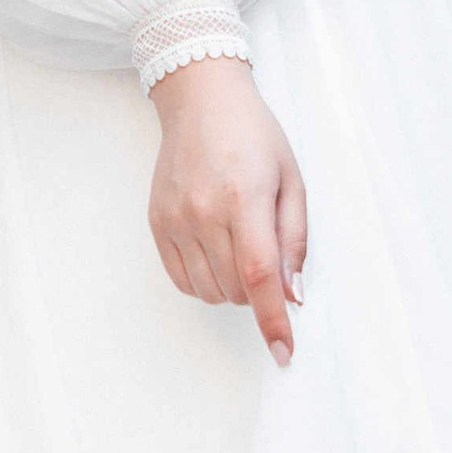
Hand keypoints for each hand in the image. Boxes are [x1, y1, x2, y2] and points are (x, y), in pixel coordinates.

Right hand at [146, 57, 307, 363]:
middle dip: (260, 290)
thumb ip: (294, 240)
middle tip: (265, 251)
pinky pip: (182, 280)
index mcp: (245, 198)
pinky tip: (215, 252)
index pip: (260, 275)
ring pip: (210, 291)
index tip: (284, 352)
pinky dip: (205, 281)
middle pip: (237, 290)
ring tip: (239, 245)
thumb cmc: (253, 136)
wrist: (200, 101)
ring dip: (233, 287)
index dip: (273, 320)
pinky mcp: (157, 223)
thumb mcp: (292, 180)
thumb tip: (293, 295)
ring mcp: (176, 219)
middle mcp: (205, 212)